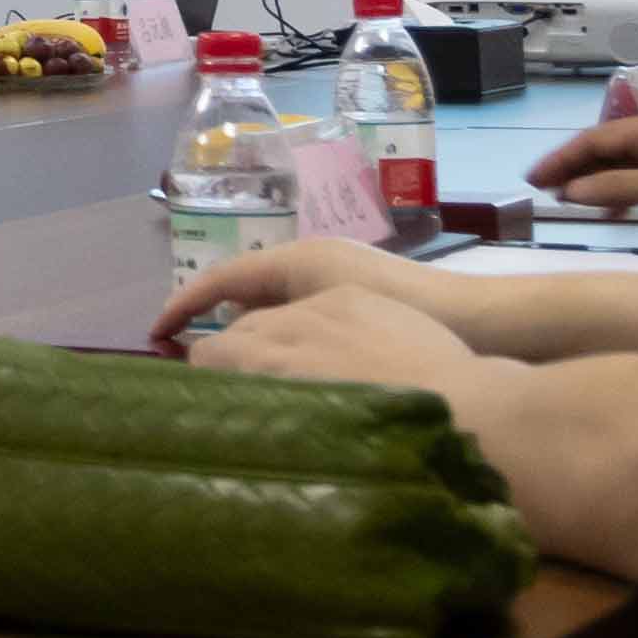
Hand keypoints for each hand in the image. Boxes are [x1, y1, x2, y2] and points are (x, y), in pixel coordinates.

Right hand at [142, 235, 425, 356]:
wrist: (482, 324)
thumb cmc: (402, 313)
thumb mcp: (322, 319)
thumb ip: (267, 331)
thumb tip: (224, 347)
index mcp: (297, 260)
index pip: (222, 278)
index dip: (184, 305)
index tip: (155, 334)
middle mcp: (312, 264)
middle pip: (246, 294)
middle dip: (215, 325)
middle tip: (191, 367)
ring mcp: (338, 284)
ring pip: (275, 311)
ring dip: (251, 338)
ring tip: (232, 378)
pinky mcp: (362, 307)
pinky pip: (303, 322)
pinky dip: (284, 344)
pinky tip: (285, 378)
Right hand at [530, 108, 637, 228]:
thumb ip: (617, 187)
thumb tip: (569, 191)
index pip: (592, 140)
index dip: (561, 158)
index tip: (534, 179)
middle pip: (601, 151)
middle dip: (572, 169)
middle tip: (542, 191)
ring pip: (617, 168)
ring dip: (592, 183)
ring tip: (568, 203)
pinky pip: (635, 183)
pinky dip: (617, 196)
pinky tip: (610, 215)